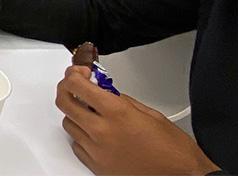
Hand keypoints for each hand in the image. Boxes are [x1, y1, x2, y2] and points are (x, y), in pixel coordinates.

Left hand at [56, 66, 219, 174]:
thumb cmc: (174, 151)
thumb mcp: (151, 114)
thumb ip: (123, 101)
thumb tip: (107, 92)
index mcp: (117, 113)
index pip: (78, 85)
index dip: (74, 74)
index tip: (79, 72)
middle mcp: (102, 132)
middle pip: (64, 102)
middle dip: (67, 88)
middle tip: (76, 84)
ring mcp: (96, 150)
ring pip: (68, 123)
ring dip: (74, 112)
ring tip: (88, 109)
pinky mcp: (96, 166)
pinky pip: (76, 144)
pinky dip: (80, 135)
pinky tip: (91, 130)